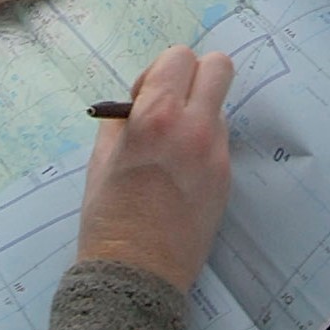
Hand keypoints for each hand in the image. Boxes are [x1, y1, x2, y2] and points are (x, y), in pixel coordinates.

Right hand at [76, 46, 233, 291]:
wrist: (136, 273)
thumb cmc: (108, 216)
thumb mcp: (102, 157)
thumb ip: (125, 120)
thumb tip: (140, 101)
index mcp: (156, 117)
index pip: (179, 56)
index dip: (161, 70)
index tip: (145, 96)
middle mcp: (194, 128)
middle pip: (219, 67)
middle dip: (196, 75)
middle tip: (172, 103)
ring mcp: (217, 154)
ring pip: (218, 107)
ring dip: (198, 114)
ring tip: (171, 149)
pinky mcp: (227, 178)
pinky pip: (218, 142)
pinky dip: (202, 145)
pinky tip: (179, 174)